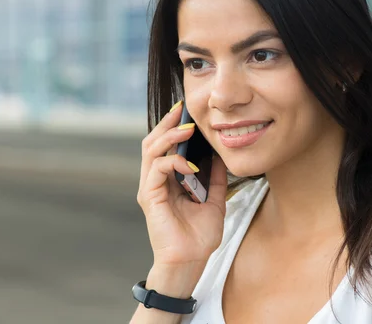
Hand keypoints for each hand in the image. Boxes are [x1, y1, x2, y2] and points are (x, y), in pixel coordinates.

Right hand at [137, 101, 227, 267]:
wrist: (190, 261)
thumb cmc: (198, 235)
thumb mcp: (215, 200)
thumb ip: (216, 178)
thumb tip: (221, 155)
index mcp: (167, 180)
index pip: (165, 146)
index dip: (174, 127)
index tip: (187, 111)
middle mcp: (155, 181)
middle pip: (153, 142)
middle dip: (167, 124)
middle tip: (182, 110)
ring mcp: (150, 188)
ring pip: (151, 150)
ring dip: (169, 136)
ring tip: (186, 128)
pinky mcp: (149, 197)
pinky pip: (157, 170)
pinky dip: (173, 162)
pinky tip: (190, 164)